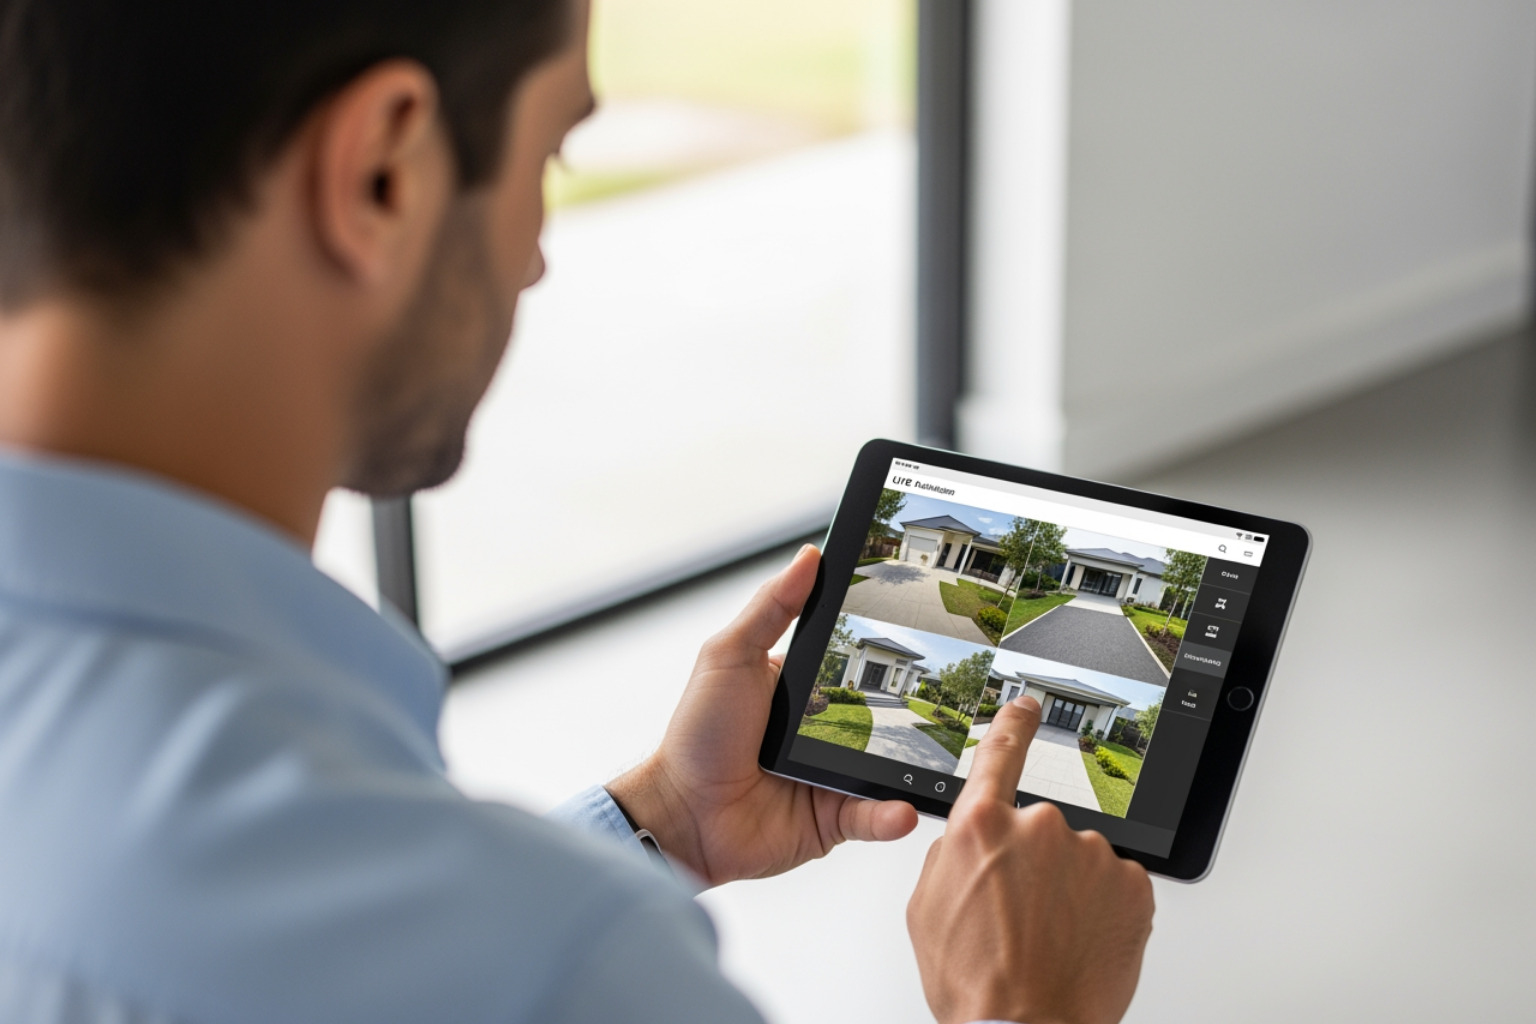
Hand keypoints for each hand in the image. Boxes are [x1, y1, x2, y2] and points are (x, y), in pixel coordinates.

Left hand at [606, 544, 917, 885]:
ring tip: (937, 761)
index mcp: (800, 688)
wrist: (683, 816)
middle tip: (948, 704)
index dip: (881, 650)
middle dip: (910, 713)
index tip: (923, 629)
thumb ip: (770, 607)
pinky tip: (903, 807)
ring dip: (911, 766)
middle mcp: (820, 731)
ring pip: (886, 768)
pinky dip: (891, 815)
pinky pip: (872, 815)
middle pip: (880, 717)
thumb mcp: (729, 656)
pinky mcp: (832, 819)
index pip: (852, 663)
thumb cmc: (697, 735)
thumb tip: (810, 556)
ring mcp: (829, 775)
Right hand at [907, 697, 1154, 1023]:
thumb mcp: (927, 908)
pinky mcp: (1132, 886)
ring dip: (1067, 891)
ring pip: (1077, 861)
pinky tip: (1079, 941)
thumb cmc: (975, 982)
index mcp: (982, 825)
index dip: (1013, 723)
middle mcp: (1040, 827)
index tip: (1026, 706)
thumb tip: (970, 841)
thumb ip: (951, 854)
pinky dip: (1100, 910)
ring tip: (1047, 939)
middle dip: (1031, 864)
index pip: (1000, 752)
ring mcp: (1091, 855)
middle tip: (1018, 916)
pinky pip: (1113, 886)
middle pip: (1038, 828)